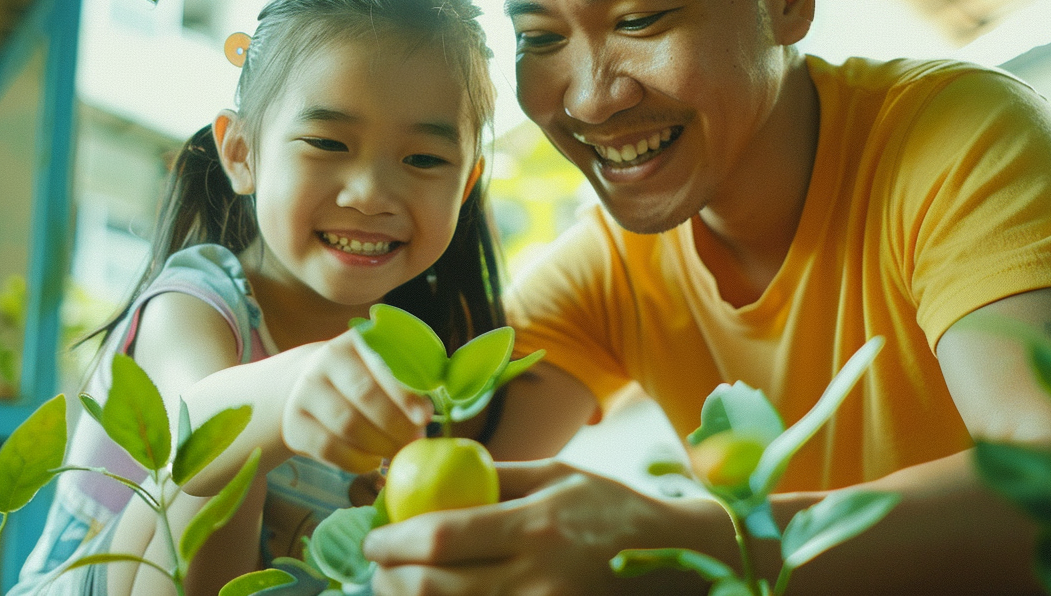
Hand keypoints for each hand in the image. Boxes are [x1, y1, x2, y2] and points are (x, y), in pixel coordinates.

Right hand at [281, 328, 431, 472]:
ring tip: (395, 452)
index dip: (405, 394)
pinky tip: (372, 461)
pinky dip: (356, 461)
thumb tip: (426, 417)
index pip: (382, 366)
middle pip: (364, 396)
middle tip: (414, 441)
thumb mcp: (382, 367)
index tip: (425, 417)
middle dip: (395, 424)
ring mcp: (306, 391)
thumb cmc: (363, 379)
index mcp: (356, 341)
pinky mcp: (294, 423)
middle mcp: (326, 360)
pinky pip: (328, 449)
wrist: (312, 387)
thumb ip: (406, 382)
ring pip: (346, 425)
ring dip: (378, 445)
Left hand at [362, 460, 723, 595]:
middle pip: (437, 588)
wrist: (678, 558)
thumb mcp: (557, 474)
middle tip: (377, 566)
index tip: (373, 537)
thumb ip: (495, 478)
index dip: (394, 542)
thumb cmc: (610, 508)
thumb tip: (429, 467)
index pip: (443, 537)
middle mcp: (538, 577)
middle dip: (391, 579)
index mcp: (536, 526)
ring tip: (397, 585)